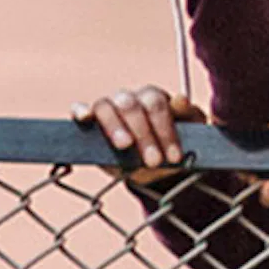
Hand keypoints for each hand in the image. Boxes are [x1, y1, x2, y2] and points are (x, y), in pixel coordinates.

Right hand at [72, 84, 199, 179]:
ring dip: (116, 126)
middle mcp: (128, 99)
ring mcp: (107, 108)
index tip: (174, 157)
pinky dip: (81, 111)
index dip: (165, 130)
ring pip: (106, 106)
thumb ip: (188, 117)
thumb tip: (181, 99)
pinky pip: (79, 109)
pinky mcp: (90, 122)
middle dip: (144, 135)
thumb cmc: (171, 148)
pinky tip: (85, 117)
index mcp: (153, 99)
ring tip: (125, 146)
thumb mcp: (188, 137)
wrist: (152, 170)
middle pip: (131, 106)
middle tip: (154, 161)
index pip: (156, 104)